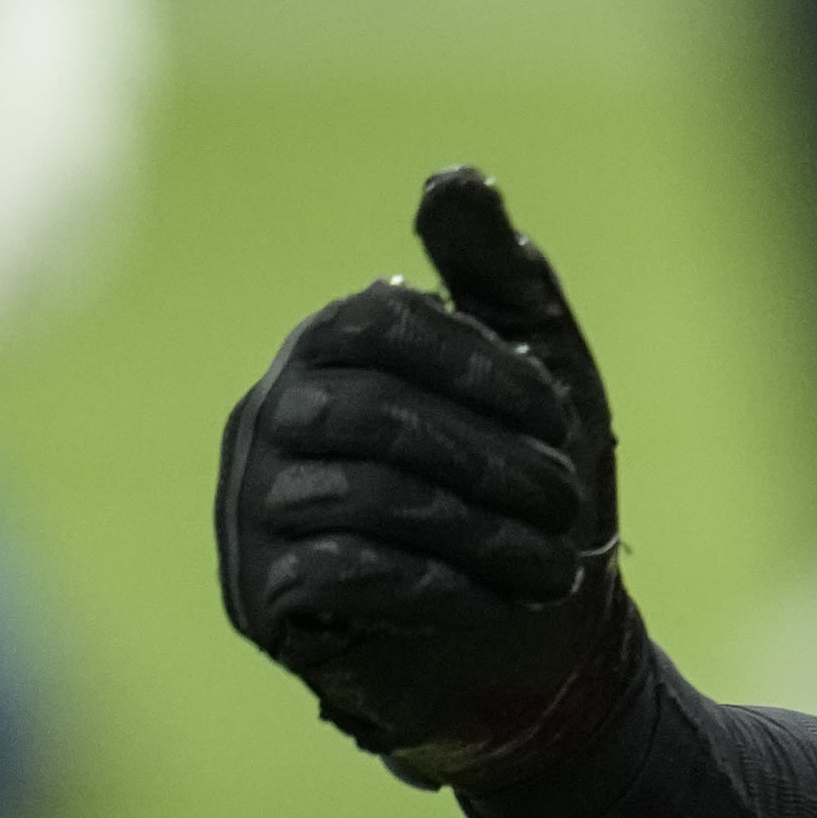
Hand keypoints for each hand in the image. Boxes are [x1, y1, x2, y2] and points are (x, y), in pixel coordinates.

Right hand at [215, 169, 629, 785]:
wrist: (540, 644)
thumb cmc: (536, 496)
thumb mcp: (543, 372)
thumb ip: (499, 274)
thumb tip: (451, 173)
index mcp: (329, 350)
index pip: (378, 323)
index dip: (483, 370)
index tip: (561, 420)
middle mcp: (270, 417)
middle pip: (372, 415)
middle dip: (493, 464)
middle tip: (566, 505)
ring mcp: (251, 508)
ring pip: (362, 496)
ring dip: (481, 533)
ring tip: (549, 565)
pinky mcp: (260, 597)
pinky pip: (336, 571)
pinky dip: (434, 586)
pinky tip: (488, 600)